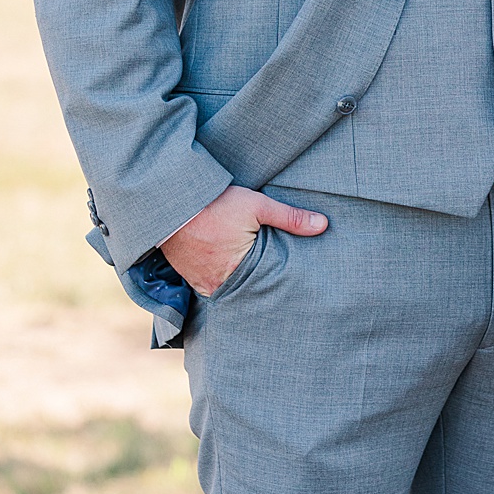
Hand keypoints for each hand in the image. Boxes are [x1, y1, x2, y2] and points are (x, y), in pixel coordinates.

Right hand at [158, 184, 327, 296]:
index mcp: (236, 270)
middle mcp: (216, 283)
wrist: (170, 202)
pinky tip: (232, 274)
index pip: (265, 286)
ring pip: (228, 289)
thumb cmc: (214, 204)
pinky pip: (210, 285)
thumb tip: (323, 225)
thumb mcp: (257, 205)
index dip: (278, 284)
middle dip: (260, 288)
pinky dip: (222, 280)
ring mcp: (199, 282)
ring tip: (257, 280)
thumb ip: (290, 218)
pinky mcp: (188, 275)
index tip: (294, 286)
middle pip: (246, 291)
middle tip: (279, 287)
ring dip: (240, 284)